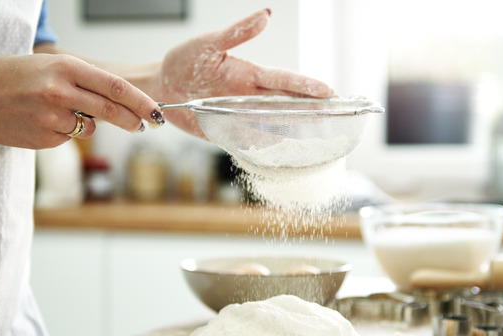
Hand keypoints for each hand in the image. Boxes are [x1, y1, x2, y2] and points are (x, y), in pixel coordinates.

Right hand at [0, 54, 162, 148]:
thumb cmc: (13, 76)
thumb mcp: (50, 67)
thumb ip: (84, 82)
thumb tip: (119, 100)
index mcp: (66, 68)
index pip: (116, 87)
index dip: (141, 102)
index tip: (156, 112)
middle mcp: (61, 91)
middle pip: (111, 111)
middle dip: (133, 121)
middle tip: (143, 125)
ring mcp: (52, 117)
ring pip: (90, 127)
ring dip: (87, 124)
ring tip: (59, 112)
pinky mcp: (45, 138)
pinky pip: (68, 138)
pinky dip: (63, 132)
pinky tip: (41, 121)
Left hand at [148, 9, 333, 136]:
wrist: (162, 88)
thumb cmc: (184, 62)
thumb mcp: (208, 44)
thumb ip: (237, 33)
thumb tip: (265, 16)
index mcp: (250, 75)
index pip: (285, 81)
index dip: (307, 86)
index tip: (330, 92)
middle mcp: (251, 96)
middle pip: (289, 103)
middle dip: (314, 108)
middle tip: (340, 113)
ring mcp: (242, 116)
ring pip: (276, 124)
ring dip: (297, 129)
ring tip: (322, 135)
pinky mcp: (230, 132)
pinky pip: (254, 142)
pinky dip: (270, 147)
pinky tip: (288, 152)